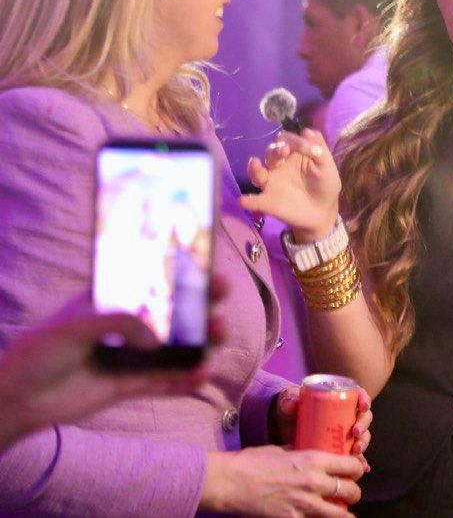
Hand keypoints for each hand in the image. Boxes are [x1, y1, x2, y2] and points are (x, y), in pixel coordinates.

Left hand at [0, 280, 227, 447]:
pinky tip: (202, 374)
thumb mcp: (77, 323)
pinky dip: (184, 381)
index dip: (180, 276)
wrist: (17, 398)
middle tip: (219, 301)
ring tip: (218, 337)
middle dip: (199, 308)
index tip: (208, 267)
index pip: (151, 284)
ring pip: (174, 349)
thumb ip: (121, 322)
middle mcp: (126, 328)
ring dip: (199, 343)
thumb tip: (158, 338)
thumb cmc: (39, 350)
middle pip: (171, 316)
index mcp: (112, 302)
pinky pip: (162, 383)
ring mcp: (129, 357)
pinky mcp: (128, 386)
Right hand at [202, 445, 364, 516]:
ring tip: (345, 513)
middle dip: (353, 493)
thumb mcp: (281, 450)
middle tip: (349, 493)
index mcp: (314, 460)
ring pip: (339, 514)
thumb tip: (309, 451)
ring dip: (344, 513)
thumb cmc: (252, 462)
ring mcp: (304, 504)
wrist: (229, 483)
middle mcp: (314, 482)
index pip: (352, 466)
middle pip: (351, 491)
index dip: (357, 469)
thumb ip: (300, 452)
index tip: (356, 471)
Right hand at [241, 128, 340, 241]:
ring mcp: (271, 183)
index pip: (287, 140)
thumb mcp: (327, 166)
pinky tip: (244, 200)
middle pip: (270, 152)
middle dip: (275, 150)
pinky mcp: (268, 202)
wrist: (323, 212)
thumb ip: (319, 149)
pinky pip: (254, 201)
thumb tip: (308, 131)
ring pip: (256, 172)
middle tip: (284, 151)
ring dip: (254, 168)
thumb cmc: (325, 185)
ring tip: (255, 164)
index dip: (296, 141)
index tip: (314, 151)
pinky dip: (248, 201)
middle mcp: (278, 166)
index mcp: (292, 154)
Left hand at [272, 385, 373, 472]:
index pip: (359, 395)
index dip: (365, 399)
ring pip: (362, 436)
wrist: (284, 425)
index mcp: (340, 398)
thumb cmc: (291, 407)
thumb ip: (289, 400)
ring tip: (356, 450)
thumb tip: (290, 404)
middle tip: (356, 432)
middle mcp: (346, 414)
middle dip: (364, 425)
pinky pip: (355, 454)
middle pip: (364, 417)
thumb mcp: (290, 401)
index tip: (362, 407)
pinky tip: (364, 467)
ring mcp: (344, 432)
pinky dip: (362, 460)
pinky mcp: (340, 447)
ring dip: (364, 442)